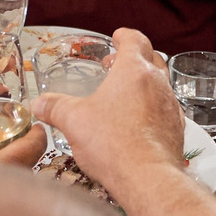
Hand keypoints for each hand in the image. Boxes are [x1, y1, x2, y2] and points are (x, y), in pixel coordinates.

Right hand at [30, 29, 181, 195]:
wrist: (147, 179)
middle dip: (134, 58)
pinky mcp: (176, 130)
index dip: (125, 36)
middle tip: (116, 65)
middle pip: (152, 59)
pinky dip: (152, 108)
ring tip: (124, 96)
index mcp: (134, 71)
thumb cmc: (113, 144)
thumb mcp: (74, 121)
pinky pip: (165, 110)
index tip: (118, 37)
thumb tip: (40, 104)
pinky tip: (137, 123)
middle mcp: (158, 84)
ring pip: (161, 85)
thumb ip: (55, 108)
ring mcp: (171, 107)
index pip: (136, 40)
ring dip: (144, 84)